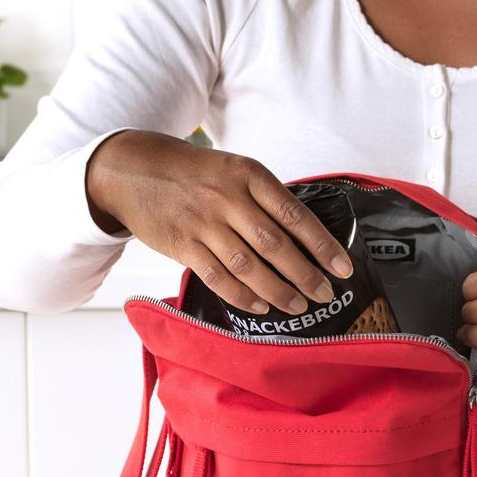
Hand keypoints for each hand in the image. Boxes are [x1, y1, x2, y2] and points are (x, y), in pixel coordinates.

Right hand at [85, 130, 353, 314]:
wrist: (133, 169)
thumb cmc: (196, 174)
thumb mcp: (234, 170)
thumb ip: (265, 200)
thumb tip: (306, 240)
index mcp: (249, 175)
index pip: (295, 215)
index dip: (323, 245)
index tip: (343, 268)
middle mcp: (227, 198)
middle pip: (275, 245)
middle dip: (305, 275)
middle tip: (325, 294)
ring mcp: (203, 222)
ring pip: (248, 266)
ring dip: (278, 291)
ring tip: (299, 306)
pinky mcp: (182, 244)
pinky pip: (218, 277)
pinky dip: (242, 296)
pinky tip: (261, 307)